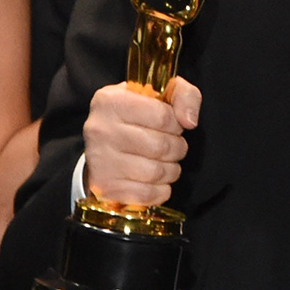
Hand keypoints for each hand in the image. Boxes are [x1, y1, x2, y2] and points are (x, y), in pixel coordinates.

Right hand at [82, 78, 199, 205]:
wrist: (106, 144)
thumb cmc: (139, 116)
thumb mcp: (161, 94)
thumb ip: (184, 95)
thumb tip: (189, 121)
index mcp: (111, 101)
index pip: (163, 116)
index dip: (176, 124)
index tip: (171, 125)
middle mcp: (100, 129)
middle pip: (161, 147)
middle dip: (177, 148)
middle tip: (171, 146)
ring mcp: (100, 160)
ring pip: (156, 173)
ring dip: (171, 170)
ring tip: (164, 162)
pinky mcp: (104, 187)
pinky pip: (147, 195)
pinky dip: (161, 190)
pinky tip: (156, 180)